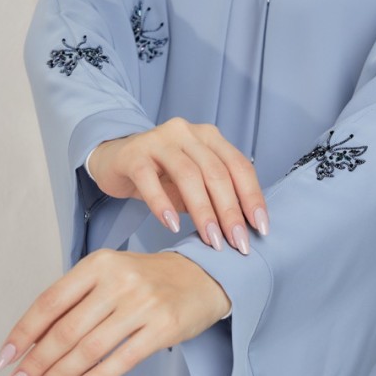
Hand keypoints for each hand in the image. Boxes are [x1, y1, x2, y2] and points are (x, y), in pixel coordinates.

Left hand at [0, 249, 231, 375]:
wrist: (205, 276)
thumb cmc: (149, 280)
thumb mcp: (110, 276)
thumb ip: (76, 303)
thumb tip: (34, 345)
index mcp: (98, 264)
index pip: (50, 302)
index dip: (23, 333)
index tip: (5, 359)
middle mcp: (119, 280)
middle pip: (66, 329)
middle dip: (36, 363)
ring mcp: (143, 303)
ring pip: (89, 348)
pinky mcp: (164, 326)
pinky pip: (122, 360)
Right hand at [88, 117, 268, 253]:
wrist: (115, 161)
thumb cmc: (161, 175)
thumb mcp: (194, 183)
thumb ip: (216, 197)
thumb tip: (243, 231)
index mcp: (210, 137)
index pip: (239, 166)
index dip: (252, 197)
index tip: (260, 228)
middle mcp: (187, 132)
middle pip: (216, 172)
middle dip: (230, 211)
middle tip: (237, 242)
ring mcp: (159, 140)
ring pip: (188, 175)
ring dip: (203, 211)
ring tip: (211, 240)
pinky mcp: (133, 154)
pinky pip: (149, 179)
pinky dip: (162, 204)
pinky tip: (171, 225)